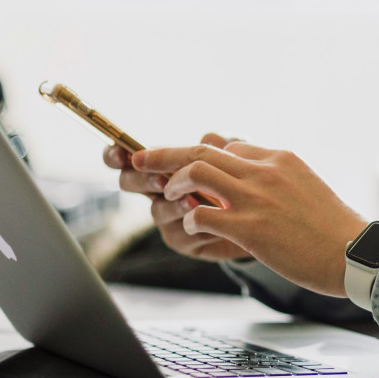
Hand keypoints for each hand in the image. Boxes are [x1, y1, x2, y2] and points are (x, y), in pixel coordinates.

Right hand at [104, 134, 252, 261]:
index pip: (128, 156)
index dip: (116, 154)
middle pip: (130, 182)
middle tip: (162, 180)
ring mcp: (168, 216)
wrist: (262, 217)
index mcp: (163, 164)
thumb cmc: (244, 180)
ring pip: (157, 210)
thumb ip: (224, 144)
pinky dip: (196, 226)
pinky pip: (179, 234)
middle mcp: (159, 190)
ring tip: (193, 201)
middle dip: (142, 180)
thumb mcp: (239, 156)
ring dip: (173, 205)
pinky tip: (215, 222)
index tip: (121, 154)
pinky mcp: (183, 239)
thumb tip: (210, 137)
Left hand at [133, 142, 368, 296]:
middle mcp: (265, 171)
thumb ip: (277, 178)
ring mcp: (256, 198)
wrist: (354, 253)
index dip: (202, 156)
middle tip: (140, 158)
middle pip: (202, 149)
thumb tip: (252, 178)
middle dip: (164, 153)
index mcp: (280, 159)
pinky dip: (191, 219)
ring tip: (169, 197)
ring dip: (174, 184)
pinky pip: (203, 213)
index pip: (230, 146)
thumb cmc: (334, 229)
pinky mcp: (250, 228)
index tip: (186, 166)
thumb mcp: (307, 187)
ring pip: (196, 173)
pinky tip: (194, 228)